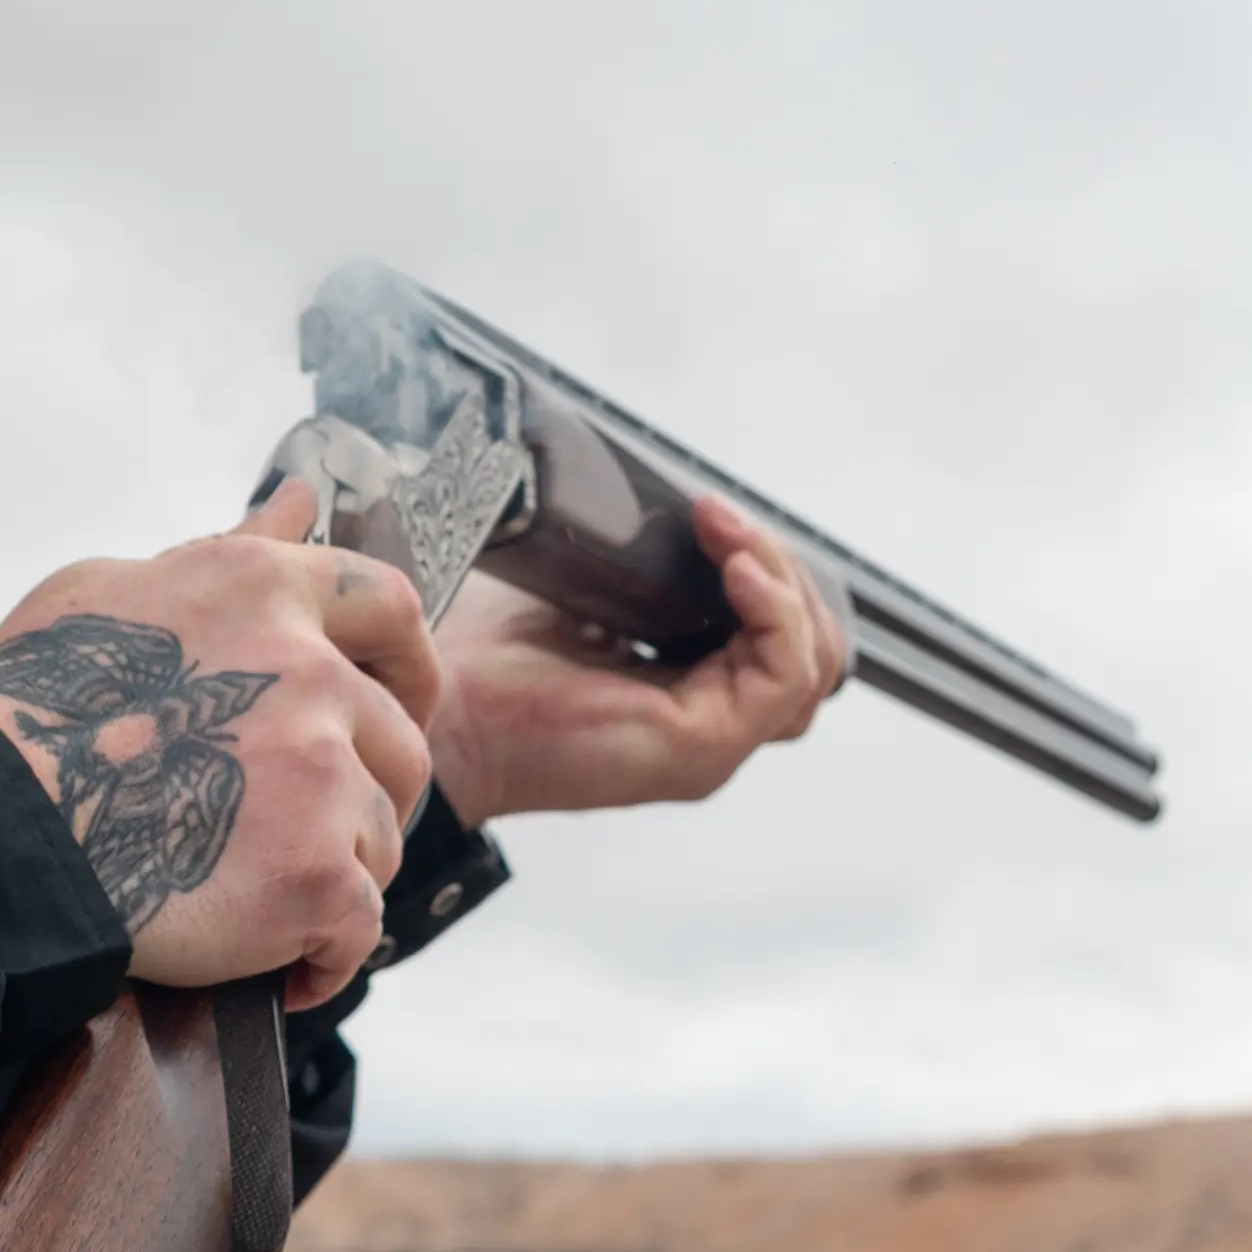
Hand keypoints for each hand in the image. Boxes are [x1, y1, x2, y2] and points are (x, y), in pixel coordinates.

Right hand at [0, 484, 439, 1009]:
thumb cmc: (22, 707)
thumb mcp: (109, 588)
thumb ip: (222, 550)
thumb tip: (298, 500)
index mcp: (261, 592)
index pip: (387, 602)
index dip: (406, 658)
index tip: (401, 697)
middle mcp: (309, 675)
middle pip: (398, 740)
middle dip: (370, 790)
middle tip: (320, 827)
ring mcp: (323, 777)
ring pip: (380, 836)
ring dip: (335, 871)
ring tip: (264, 900)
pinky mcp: (319, 875)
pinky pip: (361, 927)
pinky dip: (327, 956)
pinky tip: (283, 969)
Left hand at [425, 494, 846, 816]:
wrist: (439, 707)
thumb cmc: (488, 656)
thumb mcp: (584, 590)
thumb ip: (641, 566)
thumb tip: (676, 504)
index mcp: (686, 689)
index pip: (778, 634)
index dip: (766, 569)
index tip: (711, 512)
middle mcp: (709, 722)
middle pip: (812, 649)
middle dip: (783, 567)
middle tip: (721, 519)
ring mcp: (712, 741)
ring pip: (811, 663)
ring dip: (782, 579)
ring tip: (726, 534)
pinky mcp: (702, 748)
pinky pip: (784, 677)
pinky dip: (775, 613)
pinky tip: (735, 566)